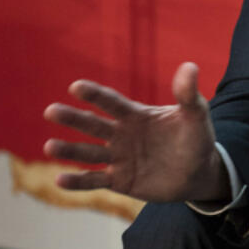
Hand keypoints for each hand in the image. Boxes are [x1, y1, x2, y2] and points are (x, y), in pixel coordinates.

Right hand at [43, 62, 228, 202]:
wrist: (199, 173)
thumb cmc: (196, 139)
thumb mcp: (196, 116)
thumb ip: (188, 94)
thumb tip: (190, 66)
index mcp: (135, 115)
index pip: (111, 102)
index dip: (94, 95)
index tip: (76, 87)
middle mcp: (122, 134)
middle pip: (93, 124)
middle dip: (73, 118)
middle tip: (51, 111)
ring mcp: (119, 158)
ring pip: (88, 153)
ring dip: (69, 149)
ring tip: (49, 146)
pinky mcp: (119, 181)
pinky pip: (95, 180)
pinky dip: (77, 181)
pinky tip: (59, 179)